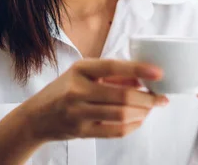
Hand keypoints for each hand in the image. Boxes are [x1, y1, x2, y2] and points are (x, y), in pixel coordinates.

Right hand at [23, 59, 168, 141]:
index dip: (138, 69)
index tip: (158, 71)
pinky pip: (115, 131)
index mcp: (79, 70)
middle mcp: (77, 90)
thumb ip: (111, 75)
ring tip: (151, 108)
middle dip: (148, 98)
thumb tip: (142, 78)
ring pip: (121, 114)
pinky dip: (132, 126)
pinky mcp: (81, 131)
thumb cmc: (64, 90)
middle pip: (122, 95)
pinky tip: (139, 120)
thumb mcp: (83, 75)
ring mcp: (78, 113)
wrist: (36, 117)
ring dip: (143, 112)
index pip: (112, 67)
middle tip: (161, 98)